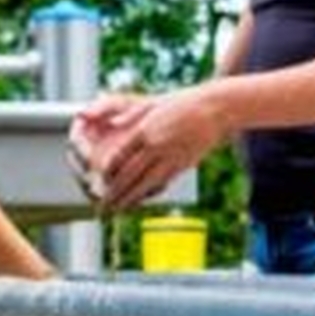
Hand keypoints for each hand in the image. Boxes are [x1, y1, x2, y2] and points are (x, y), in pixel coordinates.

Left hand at [80, 87, 226, 209]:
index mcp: (146, 129)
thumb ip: (129, 115)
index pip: (120, 156)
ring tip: (118, 211)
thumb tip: (111, 124)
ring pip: (145, 183)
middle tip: (103, 206)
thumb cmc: (181, 104)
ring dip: (129, 200)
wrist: (214, 110)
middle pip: (130, 174)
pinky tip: (139, 201)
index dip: (108, 173)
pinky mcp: (182, 165)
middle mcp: (157, 145)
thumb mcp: (152, 104)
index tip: (99, 182)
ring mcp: (171, 157)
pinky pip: (162, 183)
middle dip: (115, 193)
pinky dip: (148, 194)